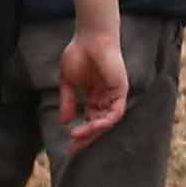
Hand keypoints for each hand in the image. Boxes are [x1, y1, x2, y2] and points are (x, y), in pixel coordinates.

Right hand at [57, 24, 131, 149]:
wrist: (89, 37)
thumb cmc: (78, 54)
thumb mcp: (68, 82)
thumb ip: (67, 101)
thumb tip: (64, 122)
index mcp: (94, 97)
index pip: (90, 121)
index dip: (81, 135)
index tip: (69, 147)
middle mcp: (105, 98)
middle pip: (98, 125)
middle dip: (87, 138)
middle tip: (74, 149)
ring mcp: (114, 95)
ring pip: (107, 122)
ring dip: (93, 131)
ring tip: (78, 137)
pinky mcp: (121, 90)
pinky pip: (115, 112)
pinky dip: (105, 121)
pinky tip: (92, 126)